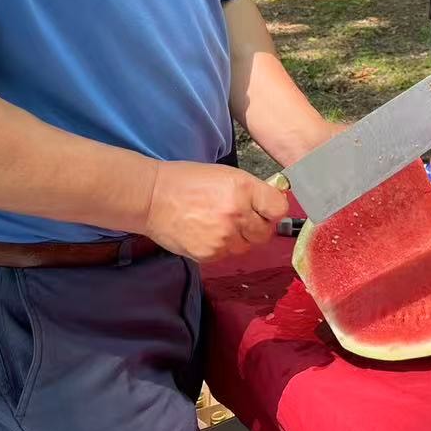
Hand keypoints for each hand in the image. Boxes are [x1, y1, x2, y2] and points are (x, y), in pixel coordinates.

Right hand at [140, 162, 288, 262]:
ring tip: (217, 223)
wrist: (152, 198)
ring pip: (246, 246)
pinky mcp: (209, 254)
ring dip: (238, 238)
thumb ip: (251, 191)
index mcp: (243, 189)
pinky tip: (205, 232)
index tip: (265, 209)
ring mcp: (223, 237)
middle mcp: (236, 215)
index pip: (279, 209)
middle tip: (239, 217)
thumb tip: (273, 206)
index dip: (272, 209)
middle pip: (265, 233)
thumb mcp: (225, 175)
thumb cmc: (187, 182)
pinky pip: (226, 254)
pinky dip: (220, 247)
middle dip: (256, 226)